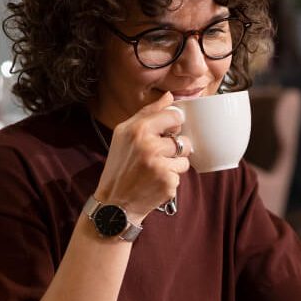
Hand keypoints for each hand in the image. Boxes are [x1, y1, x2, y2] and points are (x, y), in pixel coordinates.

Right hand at [94, 92, 191, 222]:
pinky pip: (181, 174)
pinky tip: (155, 181)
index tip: (168, 131)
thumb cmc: (120, 165)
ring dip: (175, 164)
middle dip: (173, 148)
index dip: (174, 124)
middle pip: (182, 139)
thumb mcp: (125, 134)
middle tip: (155, 156)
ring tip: (155, 170)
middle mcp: (149, 146)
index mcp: (137, 130)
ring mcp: (160, 165)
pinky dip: (171, 178)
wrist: (115, 203)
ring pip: (185, 157)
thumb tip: (169, 97)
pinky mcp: (168, 182)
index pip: (174, 115)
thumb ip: (148, 113)